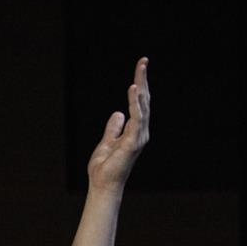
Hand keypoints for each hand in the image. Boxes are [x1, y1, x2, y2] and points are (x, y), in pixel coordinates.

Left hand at [87, 58, 150, 193]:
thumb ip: (114, 128)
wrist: (102, 185)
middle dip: (143, 80)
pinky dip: (135, 103)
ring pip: (142, 106)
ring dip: (141, 87)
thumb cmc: (105, 168)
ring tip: (140, 69)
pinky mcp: (133, 141)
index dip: (140, 85)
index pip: (139, 104)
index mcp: (135, 130)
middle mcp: (140, 132)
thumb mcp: (107, 141)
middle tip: (143, 61)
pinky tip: (133, 89)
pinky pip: (136, 118)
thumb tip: (118, 113)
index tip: (140, 67)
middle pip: (144, 101)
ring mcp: (138, 136)